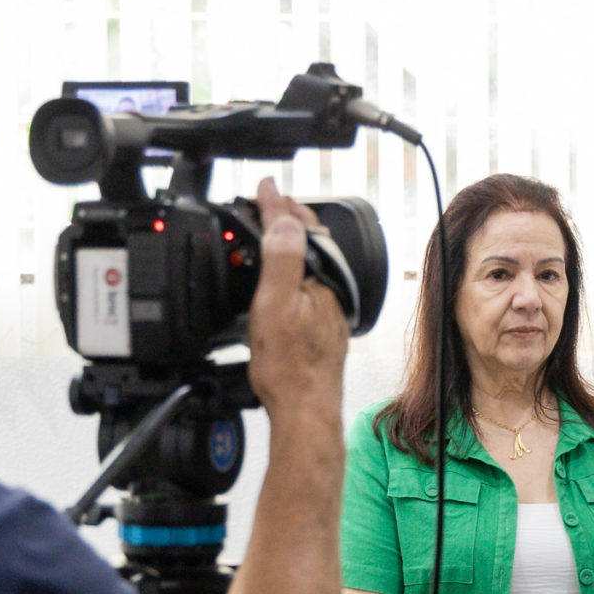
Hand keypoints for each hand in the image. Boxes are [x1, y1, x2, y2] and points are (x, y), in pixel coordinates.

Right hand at [245, 178, 349, 424]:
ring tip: (278, 227)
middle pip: (309, 238)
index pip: (295, 226)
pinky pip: (311, 280)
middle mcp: (330, 287)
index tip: (264, 185)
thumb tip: (284, 217)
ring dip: (293, 240)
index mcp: (319, 275)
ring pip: (311, 259)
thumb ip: (283, 257)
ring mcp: (328, 305)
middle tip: (272, 199)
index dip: (274, 203)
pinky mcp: (323, 323)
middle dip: (289, 215)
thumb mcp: (276, 304)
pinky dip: (296, 266)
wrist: (306, 408)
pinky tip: (287, 274)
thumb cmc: (290, 366)